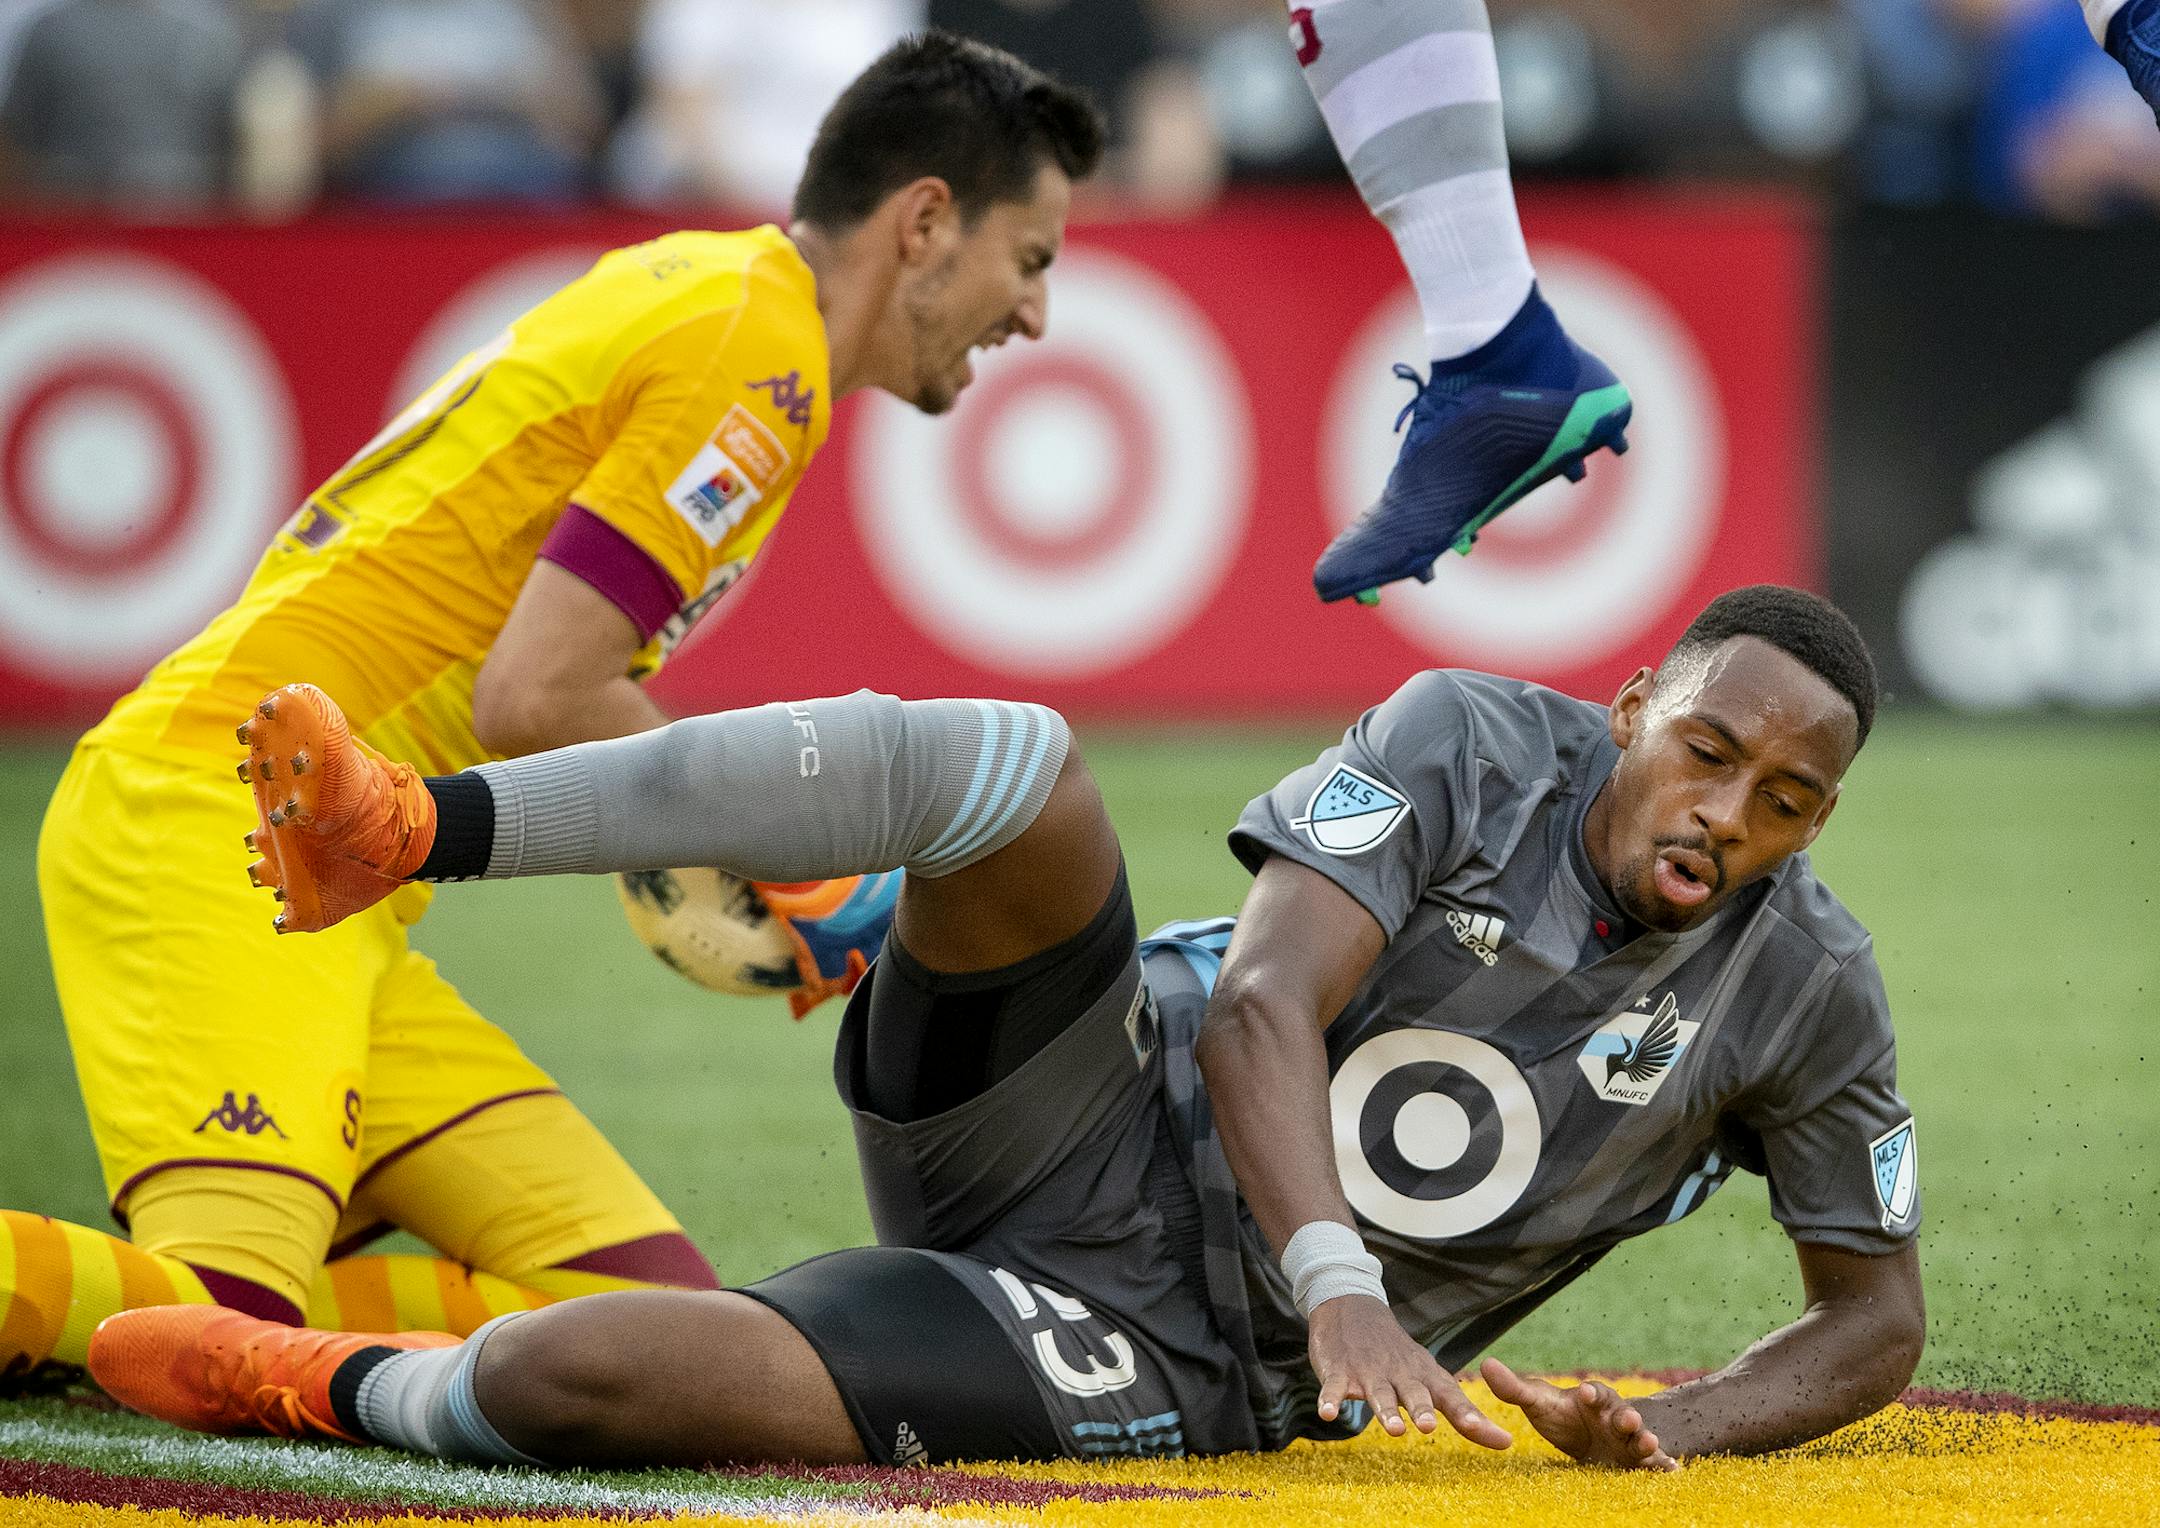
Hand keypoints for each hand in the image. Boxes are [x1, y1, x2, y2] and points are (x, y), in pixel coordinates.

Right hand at [1308, 1296, 1512, 1447]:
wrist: (1351, 1307)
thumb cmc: (1398, 1356)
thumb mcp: (1431, 1378)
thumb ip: (1464, 1413)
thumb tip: (1506, 1443)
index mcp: (1425, 1376)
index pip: (1452, 1397)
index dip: (1471, 1417)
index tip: (1496, 1437)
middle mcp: (1400, 1374)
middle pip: (1414, 1393)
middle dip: (1422, 1409)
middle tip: (1430, 1426)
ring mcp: (1369, 1372)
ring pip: (1379, 1393)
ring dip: (1386, 1410)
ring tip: (1394, 1429)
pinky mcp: (1340, 1371)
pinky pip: (1335, 1388)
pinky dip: (1331, 1400)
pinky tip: (1328, 1413)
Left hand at [1480, 1358, 1678, 1470]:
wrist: (1584, 1439)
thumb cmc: (1561, 1416)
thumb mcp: (1538, 1404)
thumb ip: (1514, 1388)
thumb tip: (1486, 1365)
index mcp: (1593, 1400)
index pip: (1594, 1392)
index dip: (1591, 1392)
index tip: (1585, 1393)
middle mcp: (1615, 1416)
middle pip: (1624, 1413)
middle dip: (1626, 1416)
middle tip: (1628, 1419)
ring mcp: (1628, 1440)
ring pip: (1641, 1437)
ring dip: (1646, 1438)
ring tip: (1650, 1442)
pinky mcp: (1637, 1462)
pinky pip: (1654, 1464)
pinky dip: (1665, 1467)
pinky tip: (1674, 1474)